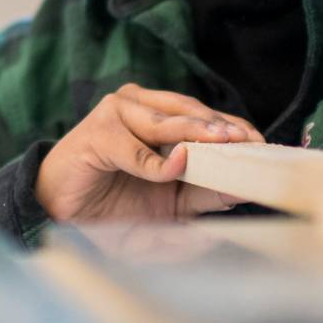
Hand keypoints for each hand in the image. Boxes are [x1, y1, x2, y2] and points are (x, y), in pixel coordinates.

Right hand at [35, 84, 261, 220]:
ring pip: (166, 121)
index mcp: (162, 121)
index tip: (263, 147)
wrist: (59, 213)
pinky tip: (174, 168)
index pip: (208, 119)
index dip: (235, 130)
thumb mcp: (168, 207)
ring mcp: (118, 115)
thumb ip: (201, 196)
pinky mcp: (98, 133)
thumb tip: (239, 191)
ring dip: (196, 133)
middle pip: (191, 113)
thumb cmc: (112, 205)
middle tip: (248, 143)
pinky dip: (155, 162)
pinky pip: (133, 148)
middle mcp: (142, 109)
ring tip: (222, 143)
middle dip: (222, 129)